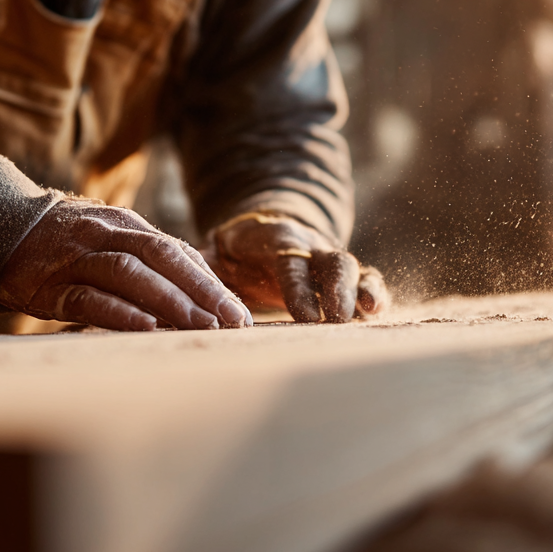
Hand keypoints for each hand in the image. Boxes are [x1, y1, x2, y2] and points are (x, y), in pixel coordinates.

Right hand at [0, 197, 251, 331]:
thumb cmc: (66, 245)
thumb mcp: (109, 240)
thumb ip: (148, 260)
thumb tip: (202, 290)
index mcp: (125, 225)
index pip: (176, 251)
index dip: (210, 282)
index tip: (240, 313)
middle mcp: (105, 234)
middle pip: (161, 256)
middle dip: (200, 290)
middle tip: (230, 323)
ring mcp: (76, 258)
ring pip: (129, 273)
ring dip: (169, 300)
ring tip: (200, 327)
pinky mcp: (51, 286)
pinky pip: (89, 297)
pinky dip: (120, 312)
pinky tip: (147, 329)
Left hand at [200, 212, 390, 322]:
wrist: (260, 233)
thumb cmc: (230, 253)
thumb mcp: (210, 255)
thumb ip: (198, 271)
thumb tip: (176, 296)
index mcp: (276, 242)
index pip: (291, 263)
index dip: (299, 288)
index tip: (304, 314)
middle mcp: (308, 248)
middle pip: (331, 261)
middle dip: (337, 289)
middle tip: (337, 318)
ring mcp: (327, 261)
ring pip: (352, 269)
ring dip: (361, 290)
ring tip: (367, 313)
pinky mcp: (342, 278)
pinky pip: (365, 280)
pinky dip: (374, 293)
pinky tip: (376, 313)